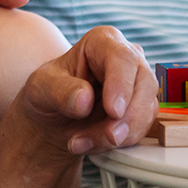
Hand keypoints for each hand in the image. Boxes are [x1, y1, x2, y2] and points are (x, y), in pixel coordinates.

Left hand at [16, 26, 157, 158]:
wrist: (55, 118)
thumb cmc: (49, 92)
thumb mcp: (41, 88)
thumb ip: (60, 91)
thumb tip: (85, 99)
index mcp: (101, 42)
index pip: (122, 57)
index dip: (121, 84)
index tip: (113, 111)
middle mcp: (126, 58)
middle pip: (144, 83)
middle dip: (126, 117)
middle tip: (106, 137)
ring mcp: (137, 84)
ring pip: (146, 110)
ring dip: (118, 134)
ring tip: (83, 142)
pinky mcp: (142, 109)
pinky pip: (142, 128)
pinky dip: (120, 143)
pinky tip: (92, 145)